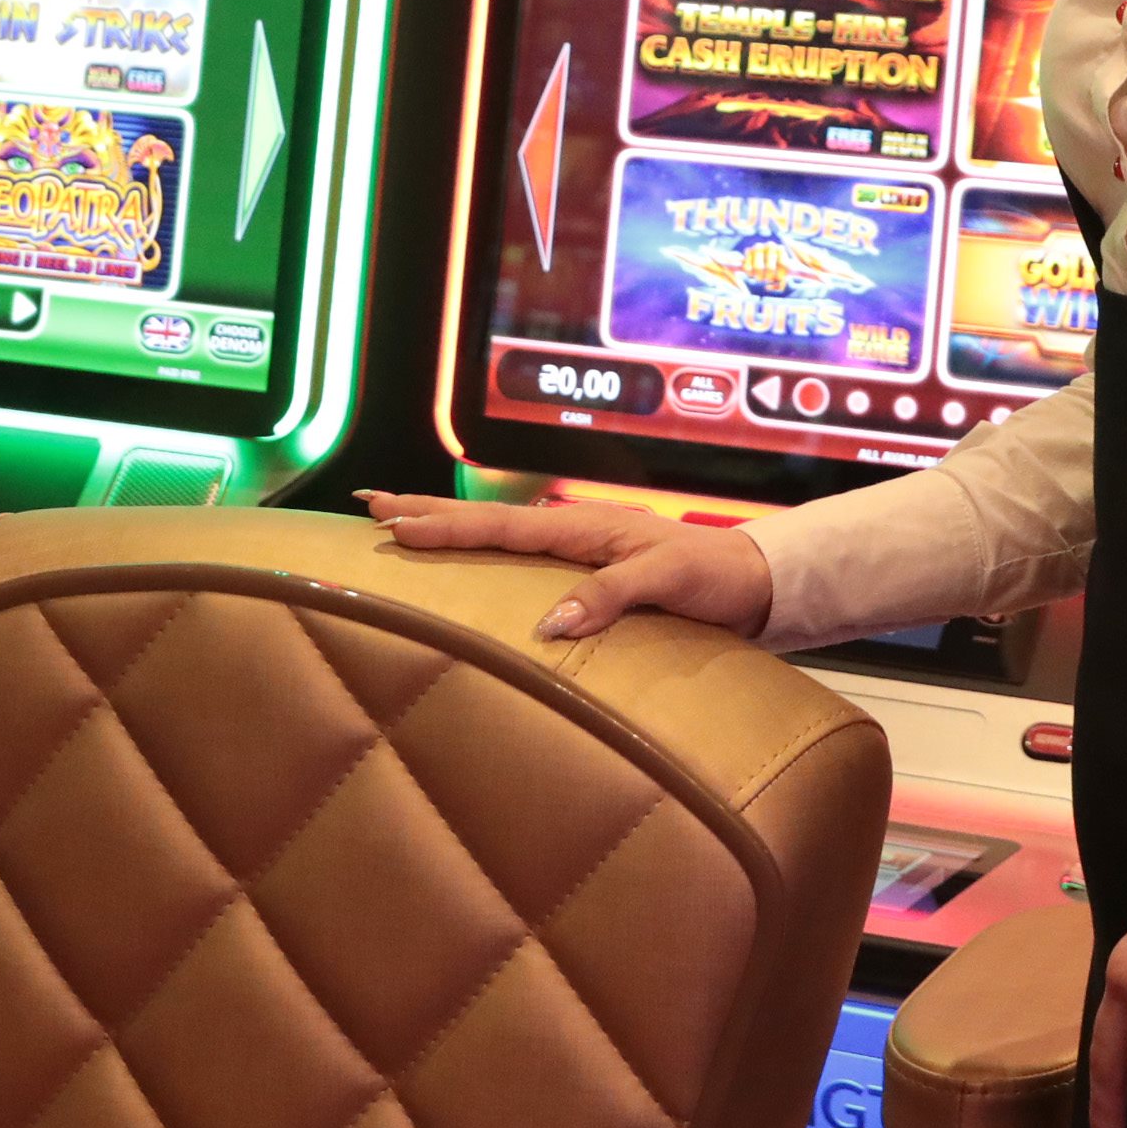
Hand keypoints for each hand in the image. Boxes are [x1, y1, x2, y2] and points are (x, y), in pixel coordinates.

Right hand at [355, 490, 772, 640]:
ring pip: (499, 535)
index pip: (499, 527)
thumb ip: (613, 596)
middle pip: (486, 520)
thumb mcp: (670, 584)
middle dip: (427, 511)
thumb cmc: (716, 578)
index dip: (444, 527)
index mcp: (584, 527)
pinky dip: (484, 552)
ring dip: (449, 527)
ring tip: (401, 525)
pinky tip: (469, 561)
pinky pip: (521, 557)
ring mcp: (581, 549)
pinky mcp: (591, 570)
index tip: (392, 525)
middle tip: (370, 505)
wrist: (757, 582)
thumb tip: (549, 622)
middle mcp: (575, 532)